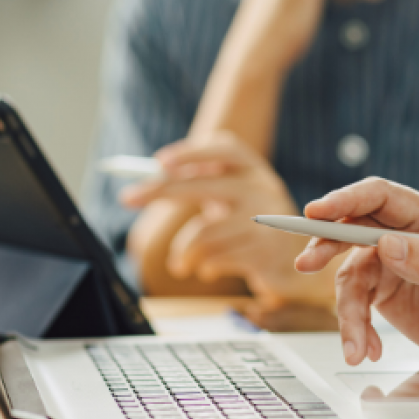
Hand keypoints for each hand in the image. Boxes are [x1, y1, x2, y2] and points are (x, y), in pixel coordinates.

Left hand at [120, 133, 336, 307]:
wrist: (291, 265)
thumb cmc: (250, 225)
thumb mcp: (231, 197)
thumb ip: (201, 181)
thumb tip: (153, 175)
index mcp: (254, 169)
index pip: (223, 148)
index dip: (191, 152)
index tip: (159, 161)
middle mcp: (262, 189)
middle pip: (203, 185)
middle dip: (159, 190)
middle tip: (127, 198)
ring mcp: (265, 221)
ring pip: (203, 232)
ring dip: (182, 252)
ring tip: (178, 264)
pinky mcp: (263, 252)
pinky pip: (215, 258)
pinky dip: (202, 267)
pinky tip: (207, 270)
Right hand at [295, 177, 418, 365]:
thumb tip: (388, 244)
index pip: (379, 197)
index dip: (345, 201)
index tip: (316, 212)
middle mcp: (404, 233)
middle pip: (352, 227)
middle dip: (326, 245)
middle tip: (306, 264)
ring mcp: (390, 260)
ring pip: (349, 276)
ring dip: (347, 313)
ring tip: (356, 347)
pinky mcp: (381, 287)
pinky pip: (355, 303)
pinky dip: (356, 328)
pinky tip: (368, 349)